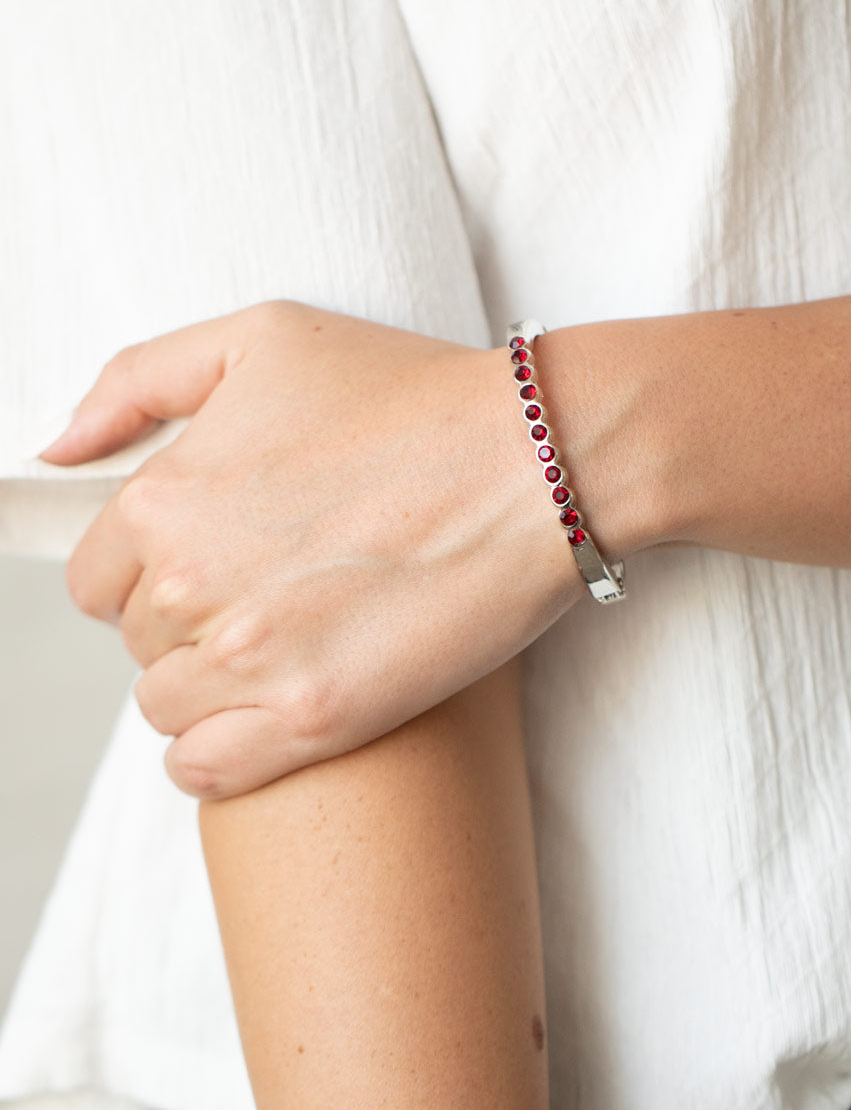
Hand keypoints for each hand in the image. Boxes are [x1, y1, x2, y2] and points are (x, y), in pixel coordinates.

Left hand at [40, 301, 583, 796]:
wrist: (535, 461)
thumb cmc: (410, 393)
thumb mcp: (262, 338)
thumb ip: (137, 382)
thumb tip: (55, 450)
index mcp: (164, 500)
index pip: (98, 578)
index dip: (154, 568)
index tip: (219, 557)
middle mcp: (191, 588)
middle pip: (139, 641)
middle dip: (190, 620)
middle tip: (274, 589)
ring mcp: (251, 662)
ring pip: (166, 707)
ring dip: (209, 684)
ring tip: (284, 645)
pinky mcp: (315, 720)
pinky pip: (202, 771)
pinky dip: (216, 753)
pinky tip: (266, 712)